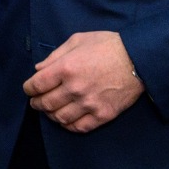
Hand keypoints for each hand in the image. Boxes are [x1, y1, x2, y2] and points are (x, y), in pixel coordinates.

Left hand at [22, 31, 143, 133]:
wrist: (138, 59)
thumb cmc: (107, 45)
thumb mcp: (77, 40)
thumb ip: (55, 55)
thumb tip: (39, 69)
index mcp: (66, 68)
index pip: (36, 84)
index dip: (29, 88)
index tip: (29, 89)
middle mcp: (74, 88)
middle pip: (46, 103)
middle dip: (37, 103)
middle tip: (36, 101)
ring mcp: (89, 104)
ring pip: (60, 118)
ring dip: (51, 115)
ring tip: (50, 110)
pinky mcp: (103, 115)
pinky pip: (79, 127)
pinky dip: (68, 126)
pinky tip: (66, 120)